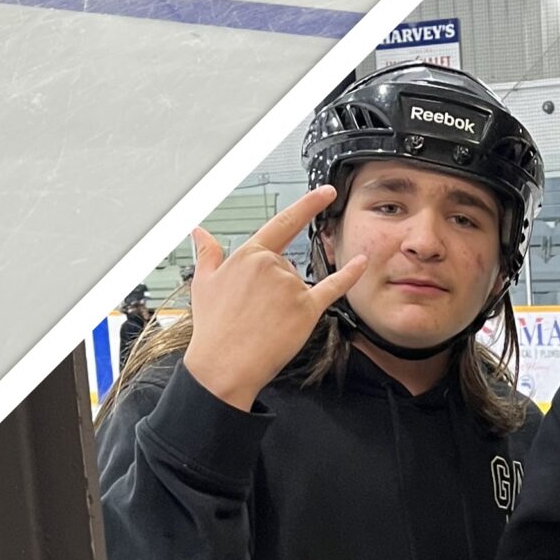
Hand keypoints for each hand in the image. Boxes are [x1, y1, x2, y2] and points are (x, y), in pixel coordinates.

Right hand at [181, 186, 368, 409]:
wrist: (223, 366)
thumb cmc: (213, 328)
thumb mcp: (202, 283)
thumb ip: (207, 253)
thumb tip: (199, 232)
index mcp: (249, 255)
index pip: (283, 223)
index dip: (307, 205)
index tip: (325, 193)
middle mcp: (272, 265)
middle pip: (286, 265)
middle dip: (274, 287)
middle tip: (253, 311)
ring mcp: (291, 287)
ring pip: (299, 284)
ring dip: (286, 301)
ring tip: (263, 321)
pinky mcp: (306, 309)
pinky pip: (333, 287)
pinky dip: (349, 275)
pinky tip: (360, 263)